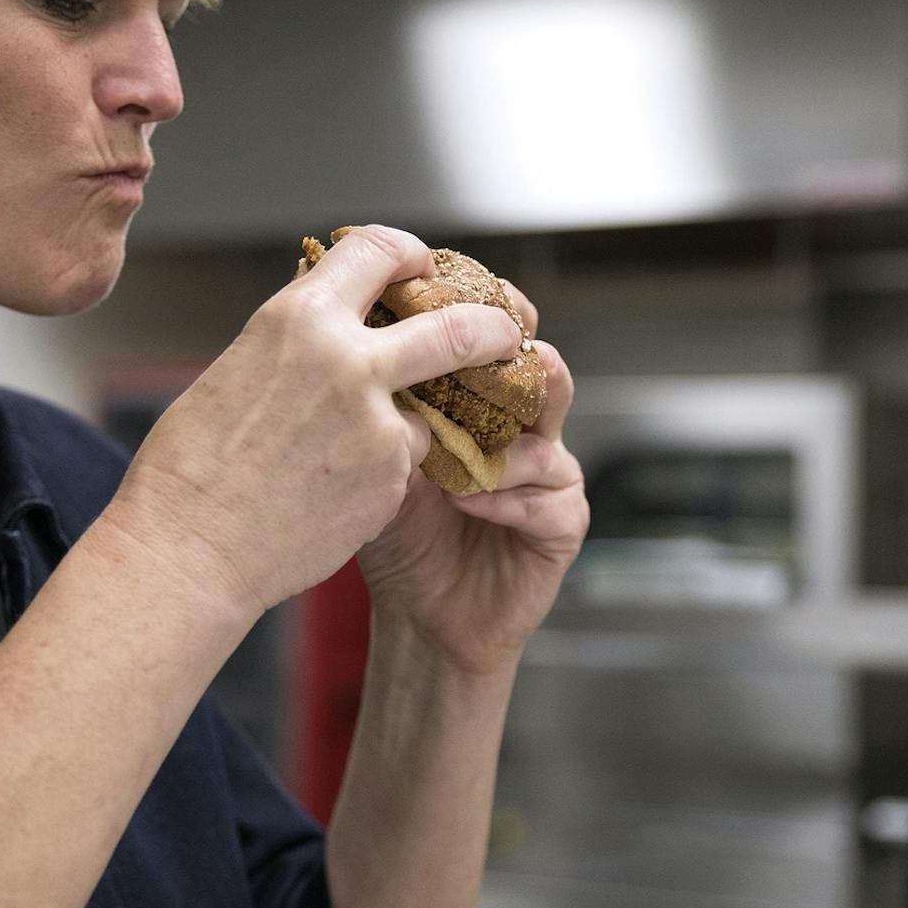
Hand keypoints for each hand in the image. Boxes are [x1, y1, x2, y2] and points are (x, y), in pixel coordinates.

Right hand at [99, 226, 527, 624]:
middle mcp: (346, 358)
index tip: (425, 272)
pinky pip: (410, 460)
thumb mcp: (240, 368)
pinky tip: (341, 491)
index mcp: (298, 317)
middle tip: (508, 333)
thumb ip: (300, 343)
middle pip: (456, 324)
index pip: (380, 252)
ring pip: (430, 406)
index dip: (412, 256)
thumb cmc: (192, 465)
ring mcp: (376, 421)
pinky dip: (390, 469)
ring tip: (363, 448)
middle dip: (494, 327)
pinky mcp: (391, 477)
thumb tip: (333, 326)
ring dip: (415, 420)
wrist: (189, 548)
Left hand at [356, 275, 588, 677]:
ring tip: (470, 447)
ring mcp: (548, 472)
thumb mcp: (376, 460)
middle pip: (536, 361)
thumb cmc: (396, 534)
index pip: (488, 336)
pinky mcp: (562, 523)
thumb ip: (376, 409)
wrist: (418, 618)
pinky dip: (508, 496)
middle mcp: (520, 428)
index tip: (438, 289)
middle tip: (484, 337)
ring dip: (507, 429)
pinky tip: (472, 501)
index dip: (470, 308)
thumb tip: (345, 343)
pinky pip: (550, 497)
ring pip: (552, 422)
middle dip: (513, 343)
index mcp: (479, 403)